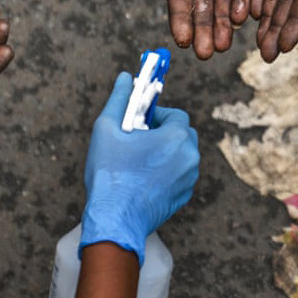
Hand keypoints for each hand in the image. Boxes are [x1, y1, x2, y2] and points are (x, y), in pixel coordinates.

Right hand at [79, 72, 199, 263]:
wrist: (115, 219)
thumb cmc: (110, 173)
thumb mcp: (107, 129)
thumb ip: (119, 99)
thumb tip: (125, 78)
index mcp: (176, 137)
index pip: (175, 115)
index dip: (156, 116)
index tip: (138, 124)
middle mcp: (190, 157)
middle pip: (182, 134)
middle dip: (163, 133)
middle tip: (138, 141)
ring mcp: (189, 180)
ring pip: (182, 155)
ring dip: (165, 152)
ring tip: (138, 161)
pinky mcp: (183, 197)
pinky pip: (180, 175)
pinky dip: (167, 172)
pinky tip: (142, 179)